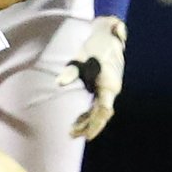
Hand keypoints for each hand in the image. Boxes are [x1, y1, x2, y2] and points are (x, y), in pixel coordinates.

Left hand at [55, 16, 126, 139]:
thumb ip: (72, 71)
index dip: (96, 125)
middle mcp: (112, 89)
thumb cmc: (94, 46)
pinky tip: (79, 120)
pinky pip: (99, 104)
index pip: (104, 111)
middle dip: (88, 126)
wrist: (107, 35)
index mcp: (109, 85)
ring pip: (99, 110)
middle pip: (100, 114)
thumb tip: (59, 82)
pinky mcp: (105, 87)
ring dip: (88, 121)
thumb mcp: (81, 57)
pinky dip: (89, 113)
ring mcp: (109, 89)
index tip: (87, 136)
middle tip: (71, 134)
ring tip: (73, 130)